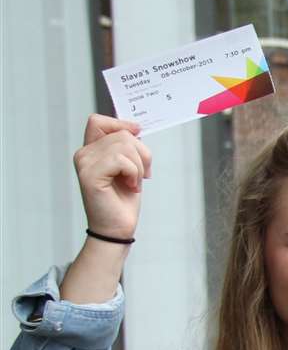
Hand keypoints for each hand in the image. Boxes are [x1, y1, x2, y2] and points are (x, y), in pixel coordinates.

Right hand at [74, 115, 150, 240]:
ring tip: (133, 182)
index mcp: (91, 150)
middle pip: (122, 134)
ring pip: (125, 145)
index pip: (98, 121)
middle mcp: (84, 154)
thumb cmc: (123, 200)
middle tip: (141, 175)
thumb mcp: (129, 167)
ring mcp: (85, 163)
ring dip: (139, 166)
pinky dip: (134, 174)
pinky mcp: (90, 175)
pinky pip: (122, 160)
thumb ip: (127, 147)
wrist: (117, 228)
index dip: (120, 123)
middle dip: (142, 154)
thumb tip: (135, 128)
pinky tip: (130, 187)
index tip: (138, 133)